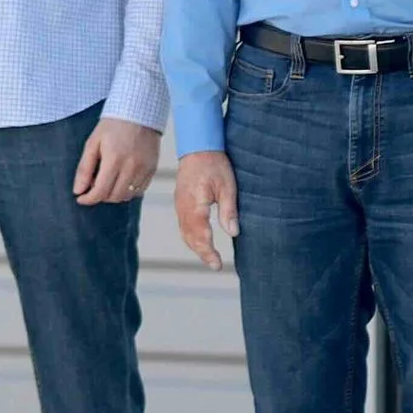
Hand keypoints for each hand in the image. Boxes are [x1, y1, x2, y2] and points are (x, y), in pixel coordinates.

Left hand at [74, 114, 159, 206]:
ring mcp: (144, 168)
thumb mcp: (93, 143)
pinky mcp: (153, 168)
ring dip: (114, 194)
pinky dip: (128, 190)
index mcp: (114, 159)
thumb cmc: (114, 125)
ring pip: (127, 196)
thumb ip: (84, 168)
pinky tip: (121, 179)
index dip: (88, 199)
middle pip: (114, 197)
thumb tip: (78, 190)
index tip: (82, 198)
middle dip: (100, 196)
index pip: (100, 191)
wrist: (139, 111)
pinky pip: (140, 190)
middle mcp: (131, 166)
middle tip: (94, 185)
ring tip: (108, 181)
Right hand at [175, 149, 239, 268]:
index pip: (201, 236)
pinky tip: (199, 240)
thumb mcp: (227, 186)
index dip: (209, 252)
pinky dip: (190, 237)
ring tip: (208, 257)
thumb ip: (228, 211)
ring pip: (184, 233)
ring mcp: (179, 205)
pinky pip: (183, 225)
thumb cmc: (214, 163)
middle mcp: (183, 208)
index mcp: (195, 206)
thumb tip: (233, 232)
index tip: (218, 265)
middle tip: (215, 265)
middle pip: (190, 238)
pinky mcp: (180, 202)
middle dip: (202, 253)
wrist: (198, 146)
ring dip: (195, 247)